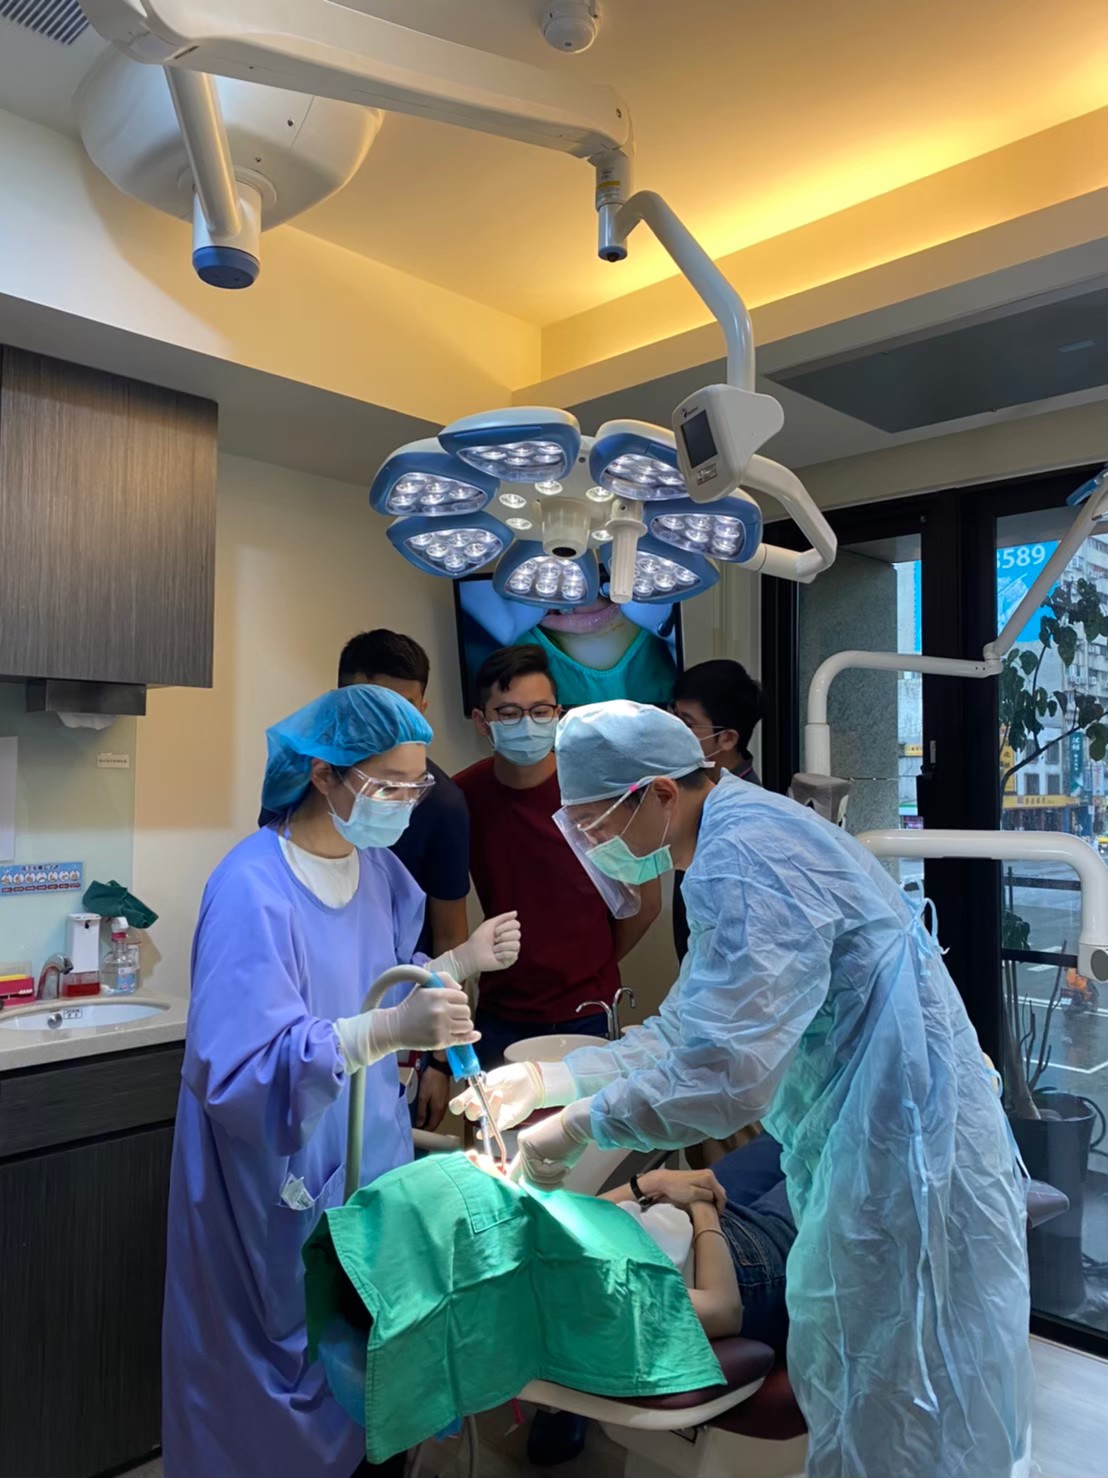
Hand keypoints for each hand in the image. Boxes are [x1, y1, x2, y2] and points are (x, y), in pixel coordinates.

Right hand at [335, 976, 476, 1068]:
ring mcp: (441, 1027)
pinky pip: (463, 1039)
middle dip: (460, 1013)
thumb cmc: (411, 1005)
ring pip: (467, 1025)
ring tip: (452, 1025)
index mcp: (437, 994)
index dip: (458, 1001)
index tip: (450, 1005)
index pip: (462, 997)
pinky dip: (469, 1037)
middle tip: (450, 1016)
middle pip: (466, 1011)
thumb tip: (460, 989)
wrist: (396, 1027)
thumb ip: (443, 979)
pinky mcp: (440, 1041)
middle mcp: (440, 1010)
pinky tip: (474, 1035)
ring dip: (463, 1025)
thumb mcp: (424, 986)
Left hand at [415, 1063, 451, 1130]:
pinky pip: (438, 1110)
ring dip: (430, 1120)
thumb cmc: (430, 1081)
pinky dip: (432, 1114)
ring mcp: (445, 1103)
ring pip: (437, 1116)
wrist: (440, 1068)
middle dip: (427, 1127)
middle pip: (436, 1122)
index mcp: (438, 1110)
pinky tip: (427, 1111)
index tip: (418, 1132)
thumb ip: (421, 1111)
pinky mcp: (444, 1098)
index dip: (425, 1131)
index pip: (432, 1126)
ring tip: (421, 1120)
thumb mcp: (423, 1096)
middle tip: (418, 1127)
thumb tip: (420, 1124)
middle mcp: (443, 1108)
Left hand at [433, 912, 520, 980]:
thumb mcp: (490, 924)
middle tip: (494, 940)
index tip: (495, 931)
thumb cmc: (479, 939)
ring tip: (494, 949)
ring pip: (516, 944)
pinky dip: (502, 954)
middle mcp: (511, 939)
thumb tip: (516, 912)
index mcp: (507, 930)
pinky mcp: (510, 960)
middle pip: (517, 934)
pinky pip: (513, 954)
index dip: (505, 927)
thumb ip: (503, 917)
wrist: (472, 954)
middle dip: (503, 936)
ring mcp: (511, 950)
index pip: (516, 924)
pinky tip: (496, 956)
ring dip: (502, 946)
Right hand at [449, 1059, 576, 1130]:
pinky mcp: (504, 1122)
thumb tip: (473, 1085)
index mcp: (477, 1093)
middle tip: (477, 1102)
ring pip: (483, 1119)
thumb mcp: (497, 1075)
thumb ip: (485, 1082)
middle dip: (471, 1109)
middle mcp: (483, 1105)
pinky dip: (489, 1132)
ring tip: (499, 1095)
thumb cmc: (513, 1076)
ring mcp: (493, 1115)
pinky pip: (495, 1129)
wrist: (531, 1081)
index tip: (458, 1105)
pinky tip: (485, 1132)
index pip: (462, 1101)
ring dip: (488, 1109)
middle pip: (470, 1113)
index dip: (457, 1105)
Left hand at [513, 1099, 593, 1190]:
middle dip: (547, 1185)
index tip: (513, 1184)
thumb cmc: (572, 1143)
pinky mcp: (526, 1144)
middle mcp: (524, 1144)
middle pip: (528, 1177)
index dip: (514, 1177)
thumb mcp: (557, 1164)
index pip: (517, 1166)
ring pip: (532, 1176)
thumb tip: (535, 1184)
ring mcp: (523, 1143)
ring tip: (565, 1170)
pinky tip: (562, 1165)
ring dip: (552, 1178)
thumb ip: (544, 1172)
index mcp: (530, 1147)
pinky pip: (536, 1170)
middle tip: (562, 1183)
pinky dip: (551, 1172)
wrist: (578, 1125)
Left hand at [639, 1168, 725, 1213]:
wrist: (664, 1181)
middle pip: (720, 1191)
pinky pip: (710, 1187)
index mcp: (709, 1178)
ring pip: (715, 1189)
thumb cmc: (677, 1189)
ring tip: (710, 1210)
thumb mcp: (693, 1194)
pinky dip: (710, 1195)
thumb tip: (715, 1198)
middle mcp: (709, 1174)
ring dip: (714, 1199)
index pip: (721, 1195)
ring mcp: (705, 1174)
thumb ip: (707, 1196)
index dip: (721, 1207)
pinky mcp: (700, 1176)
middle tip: (714, 1215)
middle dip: (718, 1203)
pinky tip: (705, 1202)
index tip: (717, 1217)